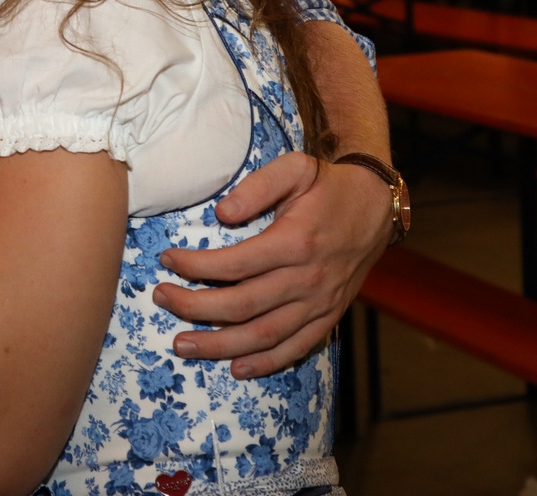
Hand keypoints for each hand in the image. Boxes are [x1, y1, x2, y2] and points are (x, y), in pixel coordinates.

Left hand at [152, 153, 389, 378]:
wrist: (376, 207)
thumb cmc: (327, 186)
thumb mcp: (295, 169)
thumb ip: (257, 186)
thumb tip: (221, 213)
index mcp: (295, 243)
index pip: (234, 264)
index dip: (196, 266)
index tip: (167, 259)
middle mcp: (307, 280)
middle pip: (241, 305)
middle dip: (194, 307)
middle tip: (161, 298)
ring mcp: (319, 304)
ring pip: (263, 335)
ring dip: (219, 345)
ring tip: (182, 345)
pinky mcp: (329, 317)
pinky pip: (295, 348)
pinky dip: (265, 363)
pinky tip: (236, 368)